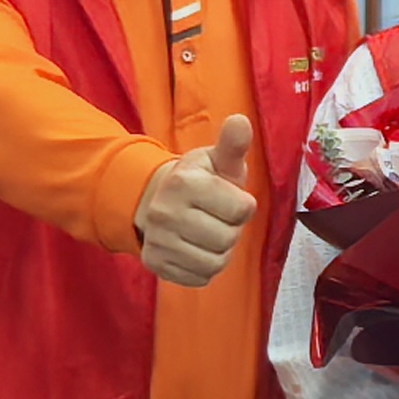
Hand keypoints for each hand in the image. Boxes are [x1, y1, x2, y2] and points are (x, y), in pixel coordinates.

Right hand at [133, 113, 256, 288]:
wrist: (157, 201)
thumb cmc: (200, 180)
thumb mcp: (217, 161)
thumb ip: (233, 145)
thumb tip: (241, 121)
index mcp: (183, 182)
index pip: (242, 209)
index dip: (242, 205)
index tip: (228, 197)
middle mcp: (164, 212)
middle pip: (228, 238)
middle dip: (231, 229)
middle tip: (216, 217)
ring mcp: (157, 241)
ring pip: (215, 262)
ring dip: (220, 250)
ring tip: (208, 232)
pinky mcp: (155, 265)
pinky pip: (200, 278)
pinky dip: (205, 267)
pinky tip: (196, 248)